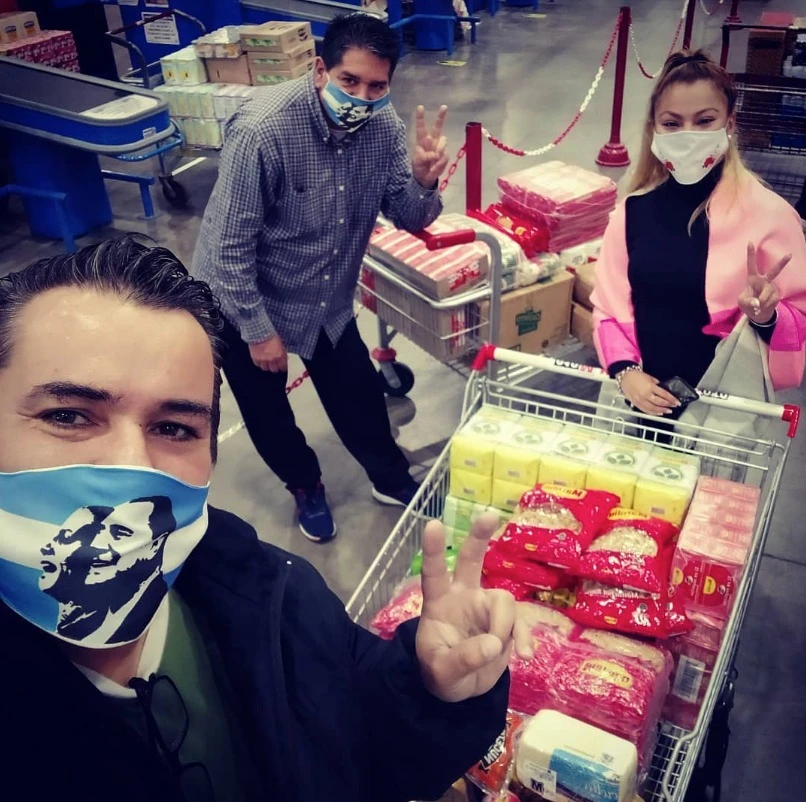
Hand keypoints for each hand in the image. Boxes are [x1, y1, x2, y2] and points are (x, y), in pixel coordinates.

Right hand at [248, 335, 286, 371]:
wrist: (259, 332)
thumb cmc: (271, 335)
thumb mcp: (280, 343)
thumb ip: (283, 352)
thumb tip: (285, 358)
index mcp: (280, 356)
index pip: (283, 367)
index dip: (282, 367)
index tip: (282, 367)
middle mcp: (272, 359)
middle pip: (274, 370)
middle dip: (275, 367)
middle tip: (274, 365)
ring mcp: (263, 360)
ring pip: (265, 368)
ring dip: (267, 366)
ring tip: (267, 363)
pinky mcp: (255, 358)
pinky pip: (258, 365)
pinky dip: (259, 363)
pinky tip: (260, 360)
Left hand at [412, 105, 448, 188]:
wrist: (426, 178)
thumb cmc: (419, 167)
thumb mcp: (417, 162)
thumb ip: (424, 156)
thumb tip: (435, 154)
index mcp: (422, 141)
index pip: (421, 128)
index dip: (420, 118)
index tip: (420, 107)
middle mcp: (432, 141)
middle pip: (437, 127)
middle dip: (441, 117)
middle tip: (444, 106)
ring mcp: (439, 147)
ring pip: (443, 142)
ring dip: (438, 151)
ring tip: (433, 163)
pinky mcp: (445, 154)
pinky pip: (445, 155)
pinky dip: (440, 163)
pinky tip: (435, 167)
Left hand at [415, 514, 532, 703]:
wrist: (460, 690)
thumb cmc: (441, 673)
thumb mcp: (442, 673)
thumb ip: (463, 659)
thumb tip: (493, 643)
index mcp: (439, 603)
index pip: (434, 573)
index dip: (434, 550)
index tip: (433, 524)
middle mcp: (464, 597)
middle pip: (472, 560)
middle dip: (479, 536)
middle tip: (488, 515)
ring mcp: (486, 608)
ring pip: (504, 601)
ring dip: (506, 627)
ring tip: (501, 652)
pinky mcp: (506, 624)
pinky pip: (521, 623)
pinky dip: (525, 639)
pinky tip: (525, 655)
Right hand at [620, 370, 679, 415]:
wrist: (625, 376)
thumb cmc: (636, 375)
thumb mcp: (650, 377)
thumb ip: (656, 384)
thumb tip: (662, 390)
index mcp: (650, 386)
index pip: (664, 394)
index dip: (672, 399)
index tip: (677, 402)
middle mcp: (645, 394)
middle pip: (659, 402)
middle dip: (668, 405)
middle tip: (673, 406)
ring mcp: (640, 400)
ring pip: (653, 408)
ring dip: (661, 410)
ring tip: (667, 411)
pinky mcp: (636, 403)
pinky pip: (645, 410)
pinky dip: (652, 413)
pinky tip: (657, 413)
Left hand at [738, 243, 790, 323]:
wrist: (758, 313)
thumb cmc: (748, 303)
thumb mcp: (742, 302)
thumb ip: (747, 301)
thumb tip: (758, 302)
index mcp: (752, 278)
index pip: (751, 265)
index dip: (750, 254)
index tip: (750, 242)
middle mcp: (764, 280)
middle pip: (774, 271)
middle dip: (782, 263)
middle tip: (790, 255)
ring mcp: (771, 287)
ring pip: (766, 294)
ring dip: (760, 302)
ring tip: (757, 306)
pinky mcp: (777, 295)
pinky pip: (770, 300)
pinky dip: (764, 306)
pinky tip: (763, 306)